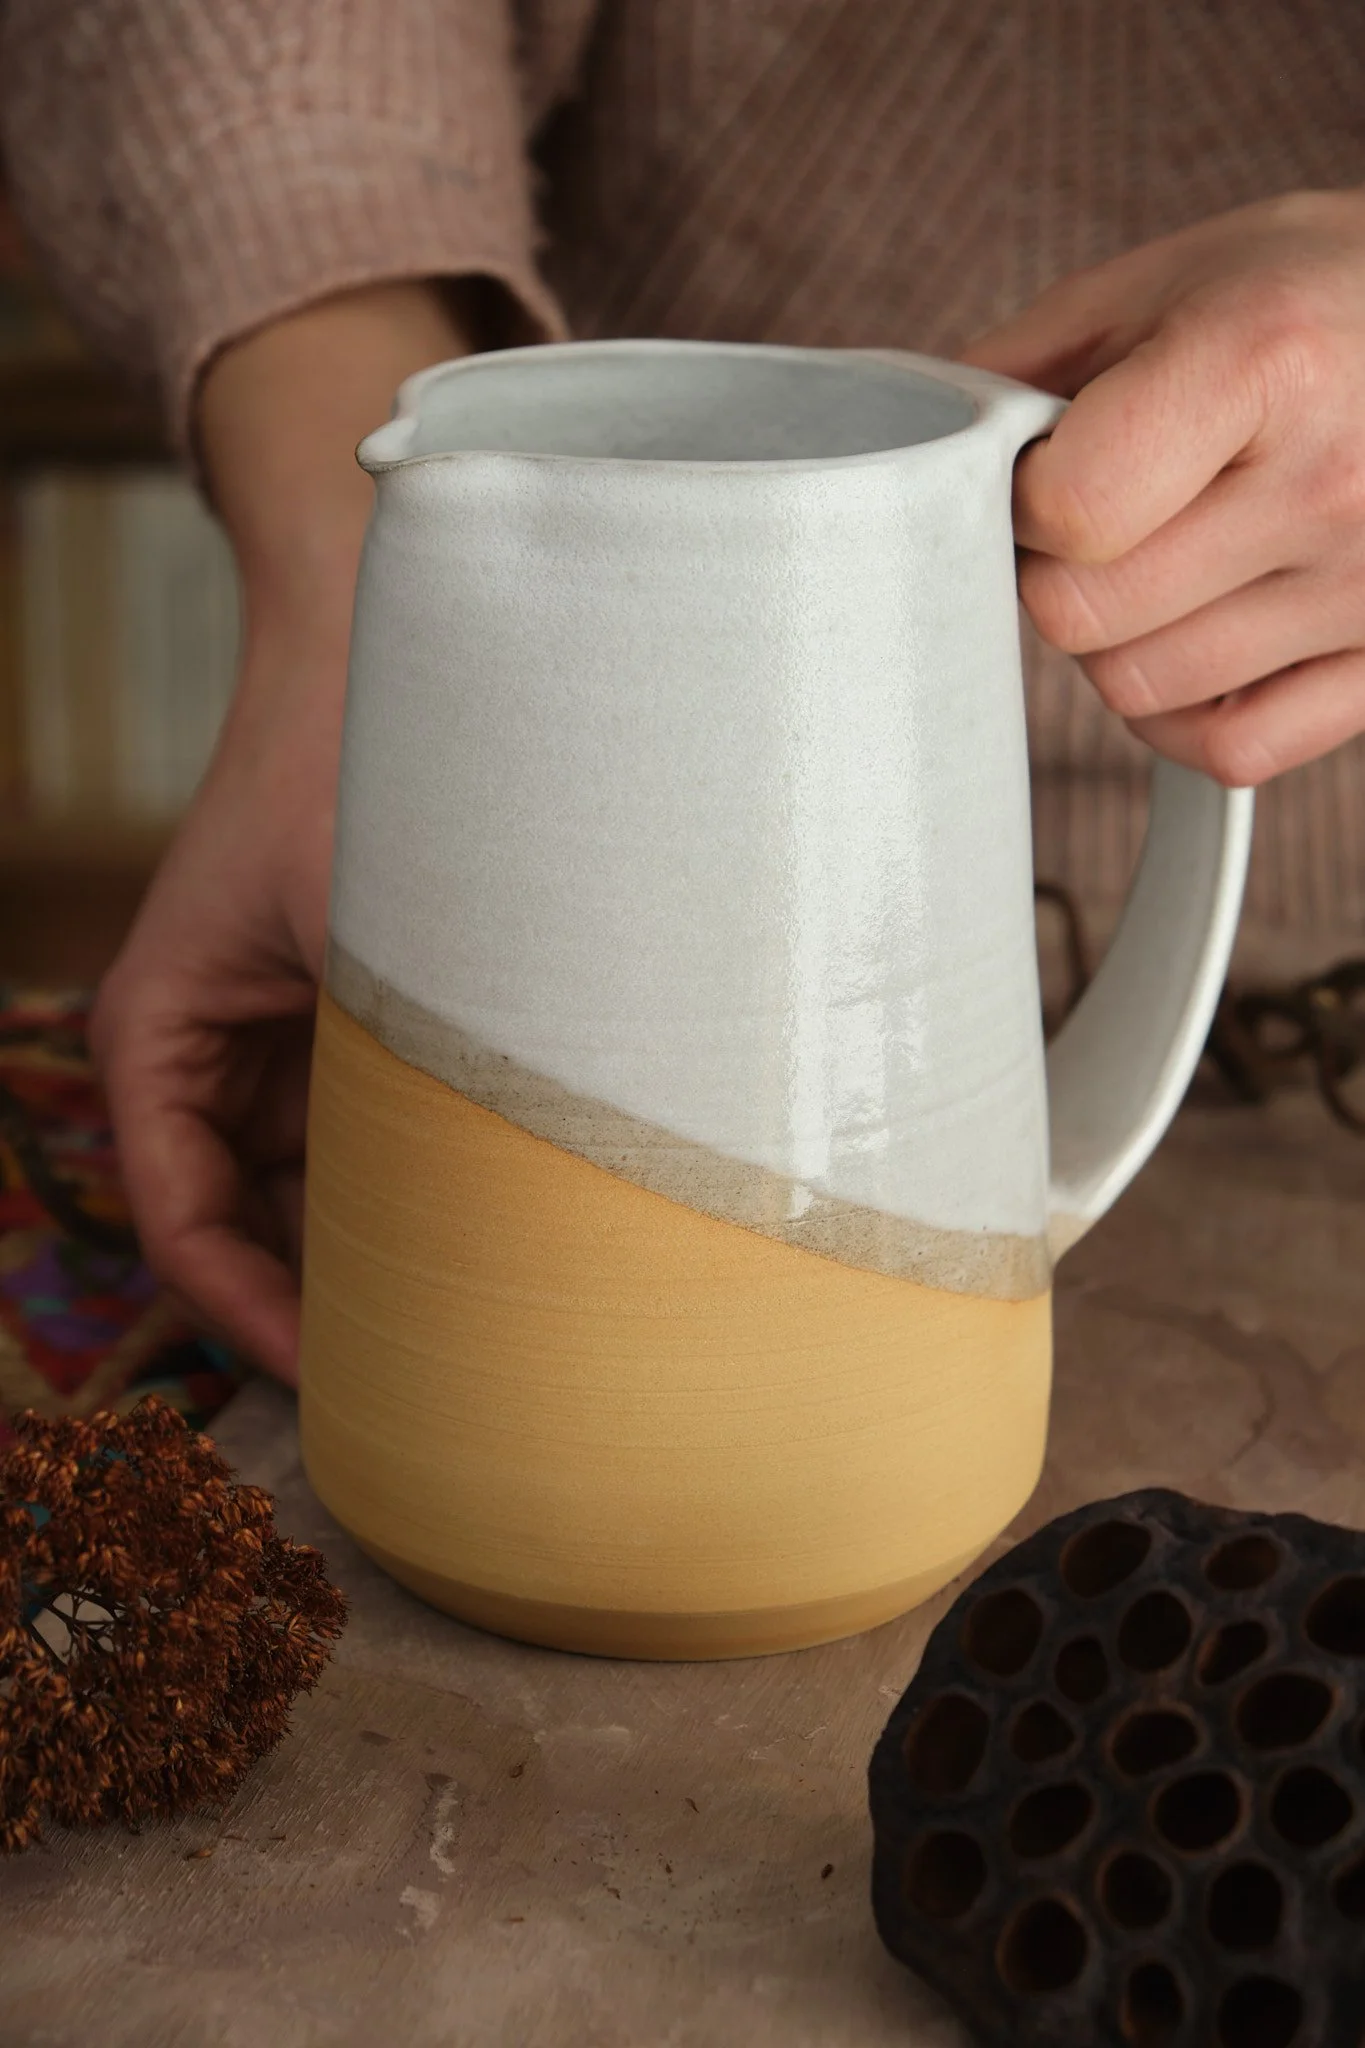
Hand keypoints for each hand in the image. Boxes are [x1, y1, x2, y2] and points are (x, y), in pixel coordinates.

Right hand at [90, 284, 470, 1379]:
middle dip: (319, 1307)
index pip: (182, 1226)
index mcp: (156, 1036)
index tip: (332, 1388)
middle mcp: (200, 1054)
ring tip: (461, 1341)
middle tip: (418, 1393)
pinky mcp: (331, 1029)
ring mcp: (269, 1045)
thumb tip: (510, 1207)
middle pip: (243, 1229)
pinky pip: (352, 1142)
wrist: (375, 647)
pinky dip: (402, 1194)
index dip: (249, 1320)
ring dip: (368, 1258)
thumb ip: (411, 1065)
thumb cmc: (354, 774)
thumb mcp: (376, 936)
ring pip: (302, 1197)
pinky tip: (479, 1243)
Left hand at [962, 190, 1364, 785]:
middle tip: (1106, 517)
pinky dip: (1187, 716)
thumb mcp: (1175, 278)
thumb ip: (1031, 368)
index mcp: (1267, 359)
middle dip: (1061, 570)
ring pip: (1139, 692)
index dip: (1025, 502)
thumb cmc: (1320, 296)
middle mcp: (1332, 481)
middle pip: (1082, 618)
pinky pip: (1232, 749)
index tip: (1050, 470)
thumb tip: (922, 456)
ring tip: (1172, 557)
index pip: (1067, 513)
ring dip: (1121, 638)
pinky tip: (1202, 641)